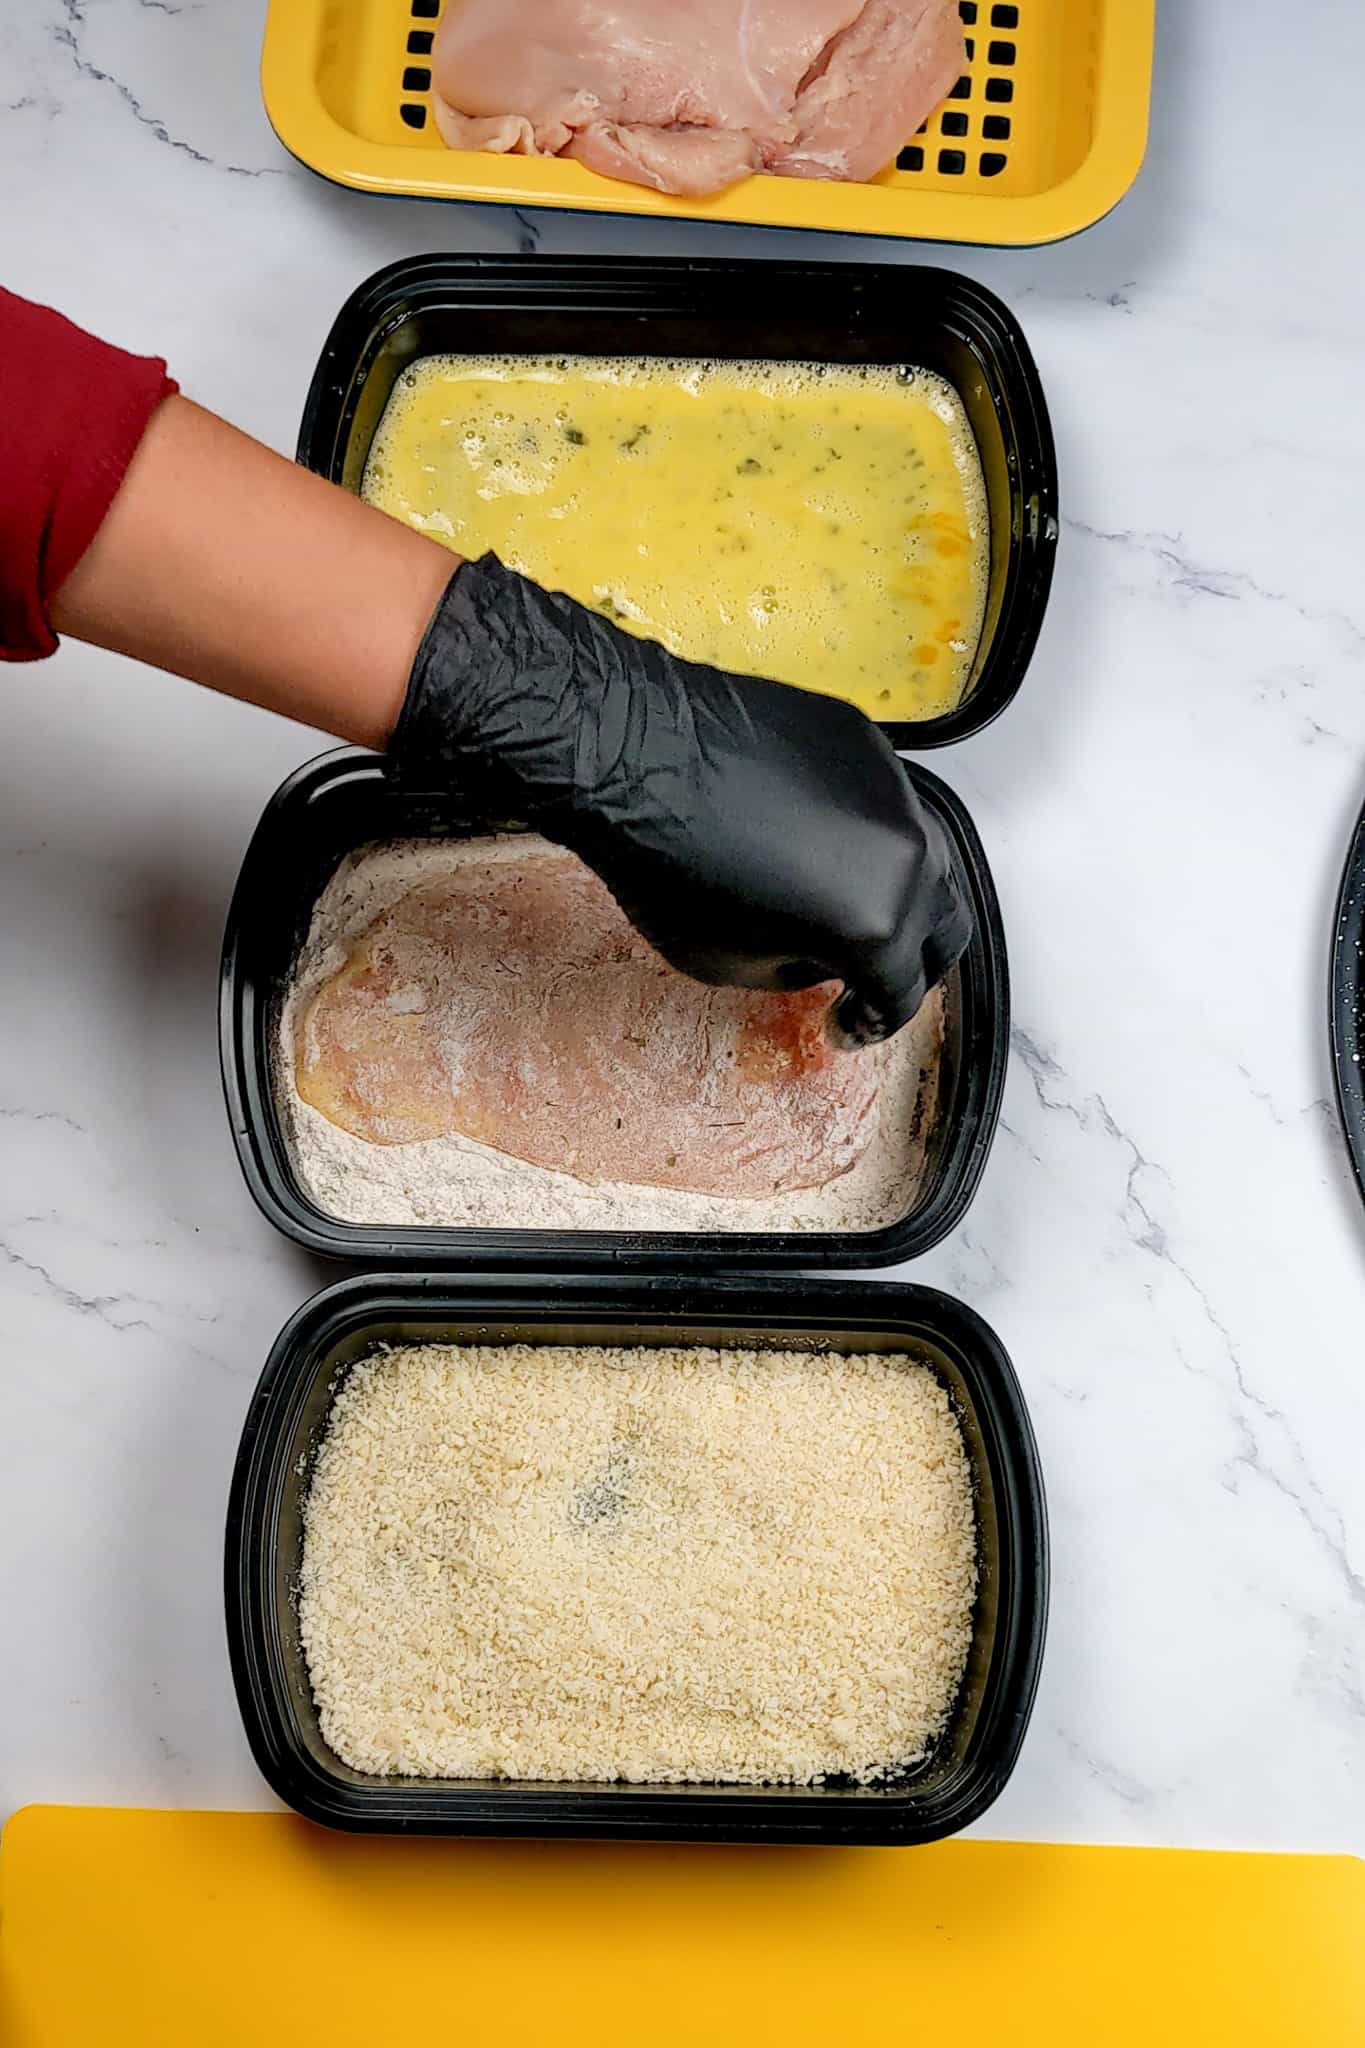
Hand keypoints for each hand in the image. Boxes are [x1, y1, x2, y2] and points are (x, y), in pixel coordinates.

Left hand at [391, 555, 971, 1045]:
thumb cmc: (666, 866)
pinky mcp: (868, 746)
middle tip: (875, 979)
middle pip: (945, 929)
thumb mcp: (731, 965)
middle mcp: (905, 858)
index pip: (902, 994)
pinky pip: (886, 803)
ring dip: (900, 897)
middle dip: (915, 965)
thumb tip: (821, 954)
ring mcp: (894, 792)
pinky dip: (866, 834)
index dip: (872, 1024)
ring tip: (856, 909)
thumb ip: (801, 972)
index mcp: (876, 927)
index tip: (847, 1026)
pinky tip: (820, 840)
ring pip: (925, 858)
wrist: (634, 760)